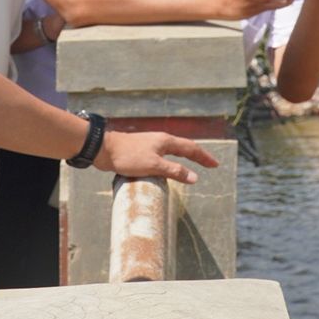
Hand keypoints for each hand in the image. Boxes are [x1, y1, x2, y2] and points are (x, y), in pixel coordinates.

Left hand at [94, 130, 219, 182]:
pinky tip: (167, 168)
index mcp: (166, 141)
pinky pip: (163, 156)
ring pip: (173, 151)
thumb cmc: (128, 156)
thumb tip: (195, 177)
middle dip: (198, 156)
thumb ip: (174, 171)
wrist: (104, 149)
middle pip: (184, 148)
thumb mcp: (154, 165)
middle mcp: (160, 141)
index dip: (204, 157)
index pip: (191, 148)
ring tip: (192, 166)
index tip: (215, 164)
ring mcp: (151, 145)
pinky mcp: (142, 152)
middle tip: (209, 164)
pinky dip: (172, 161)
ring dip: (185, 158)